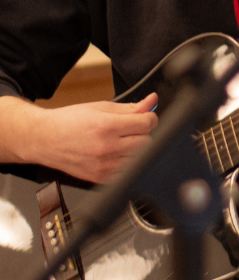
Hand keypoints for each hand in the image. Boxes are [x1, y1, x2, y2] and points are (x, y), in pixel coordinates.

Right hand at [0, 93, 158, 183]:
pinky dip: (127, 163)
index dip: (150, 117)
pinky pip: (126, 173)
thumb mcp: (102, 107)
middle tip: (133, 128)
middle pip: (147, 142)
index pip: (147, 124)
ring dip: (137, 148)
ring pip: (139, 158)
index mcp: (108, 127)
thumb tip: (152, 101)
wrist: (44, 139)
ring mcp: (103, 167)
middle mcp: (106, 148)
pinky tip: (118, 154)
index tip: (145, 116)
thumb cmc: (70, 121)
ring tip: (124, 140)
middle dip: (144, 133)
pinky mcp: (99, 179)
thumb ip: (131, 107)